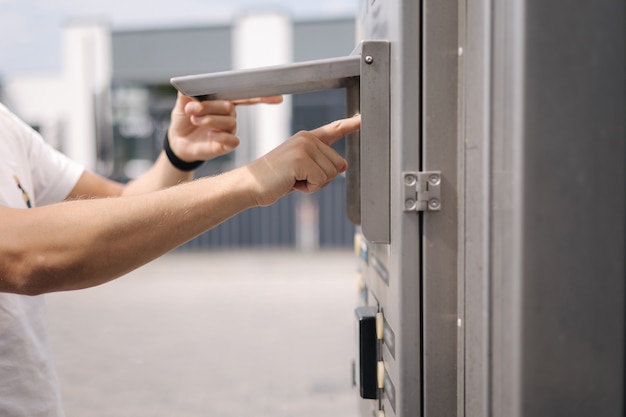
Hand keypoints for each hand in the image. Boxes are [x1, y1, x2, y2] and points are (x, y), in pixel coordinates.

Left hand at [167, 93, 282, 162]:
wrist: (178, 141)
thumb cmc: (184, 119)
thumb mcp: (181, 104)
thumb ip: (186, 94)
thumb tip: (186, 88)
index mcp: (224, 101)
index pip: (246, 96)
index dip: (263, 96)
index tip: (278, 98)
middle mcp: (230, 115)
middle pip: (229, 107)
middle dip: (210, 106)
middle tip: (192, 109)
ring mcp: (229, 130)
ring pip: (229, 122)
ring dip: (210, 119)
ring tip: (194, 119)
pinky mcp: (226, 144)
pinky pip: (233, 140)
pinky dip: (222, 136)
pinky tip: (211, 134)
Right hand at [245, 115, 360, 206]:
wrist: (249, 184)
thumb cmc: (274, 179)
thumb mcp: (300, 169)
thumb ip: (321, 164)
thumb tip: (343, 165)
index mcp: (306, 138)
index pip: (333, 130)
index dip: (350, 125)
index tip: (363, 119)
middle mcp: (306, 138)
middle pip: (337, 164)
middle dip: (321, 178)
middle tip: (296, 178)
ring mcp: (303, 147)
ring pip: (331, 174)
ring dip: (313, 184)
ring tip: (292, 179)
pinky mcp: (300, 159)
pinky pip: (320, 180)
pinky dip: (308, 188)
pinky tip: (291, 183)